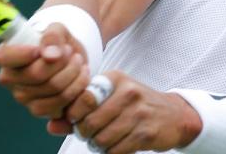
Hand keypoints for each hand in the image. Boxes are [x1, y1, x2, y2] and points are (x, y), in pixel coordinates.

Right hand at [0, 23, 91, 120]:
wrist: (70, 58)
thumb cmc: (57, 42)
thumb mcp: (57, 29)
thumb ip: (52, 37)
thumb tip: (50, 56)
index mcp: (7, 56)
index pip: (4, 57)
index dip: (24, 53)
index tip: (41, 48)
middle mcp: (10, 79)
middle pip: (36, 74)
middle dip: (61, 61)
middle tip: (70, 51)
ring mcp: (23, 97)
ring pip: (53, 89)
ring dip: (73, 73)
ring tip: (78, 61)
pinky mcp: (40, 110)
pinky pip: (61, 104)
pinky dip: (77, 88)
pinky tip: (80, 76)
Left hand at [59, 71, 202, 153]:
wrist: (174, 116)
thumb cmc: (135, 107)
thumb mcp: (109, 100)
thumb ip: (78, 112)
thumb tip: (51, 126)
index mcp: (114, 79)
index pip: (82, 98)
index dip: (73, 116)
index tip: (77, 121)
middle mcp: (127, 92)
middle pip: (90, 122)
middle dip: (85, 134)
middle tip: (90, 135)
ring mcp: (139, 113)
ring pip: (102, 138)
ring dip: (98, 145)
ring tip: (103, 141)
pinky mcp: (146, 133)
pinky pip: (117, 150)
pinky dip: (112, 152)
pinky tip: (117, 146)